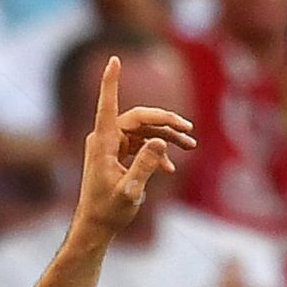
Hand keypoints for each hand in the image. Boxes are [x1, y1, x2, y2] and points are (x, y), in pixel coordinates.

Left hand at [74, 56, 194, 237]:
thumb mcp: (130, 191)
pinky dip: (157, 152)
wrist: (95, 227)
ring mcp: (110, 147)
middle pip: (138, 118)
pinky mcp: (116, 156)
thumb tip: (161, 143)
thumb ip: (145, 166)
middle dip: (164, 120)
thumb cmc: (108, 211)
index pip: (109, 105)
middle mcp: (105, 140)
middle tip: (189, 128)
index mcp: (103, 143)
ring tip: (190, 145)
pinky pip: (140, 145)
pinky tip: (171, 167)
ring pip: (143, 131)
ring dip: (166, 136)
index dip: (111, 81)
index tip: (114, 59)